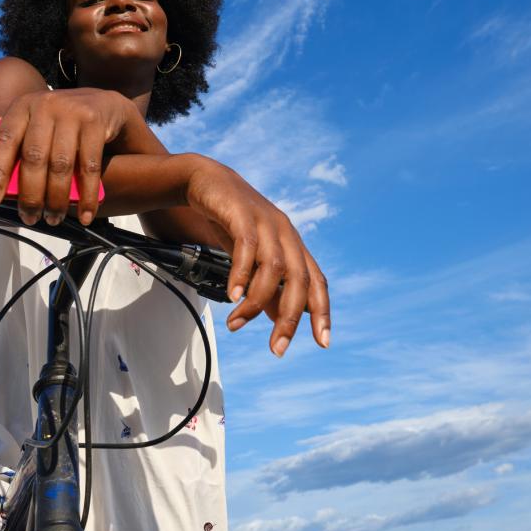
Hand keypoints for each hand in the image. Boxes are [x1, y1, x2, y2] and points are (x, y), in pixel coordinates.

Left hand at [0, 88, 133, 225]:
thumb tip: (2, 191)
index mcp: (23, 106)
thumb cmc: (62, 124)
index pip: (4, 139)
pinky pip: (89, 167)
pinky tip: (85, 215)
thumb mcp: (38, 125)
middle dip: (30, 195)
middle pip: (34, 157)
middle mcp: (45, 105)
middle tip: (29, 218)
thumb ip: (22, 147)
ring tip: (53, 218)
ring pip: (61, 165)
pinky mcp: (96, 123)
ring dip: (56, 199)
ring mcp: (72, 112)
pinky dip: (87, 196)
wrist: (104, 104)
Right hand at [185, 158, 330, 356]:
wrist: (207, 182)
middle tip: (277, 348)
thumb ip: (269, 286)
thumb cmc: (233, 221)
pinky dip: (241, 275)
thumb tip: (281, 320)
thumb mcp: (254, 257)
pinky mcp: (243, 215)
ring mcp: (266, 223)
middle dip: (292, 318)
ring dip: (257, 302)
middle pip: (300, 280)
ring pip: (274, 268)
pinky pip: (247, 248)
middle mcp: (286, 234)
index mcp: (294, 245)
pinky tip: (233, 295)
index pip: (317, 282)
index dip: (322, 311)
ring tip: (237, 323)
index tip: (323, 342)